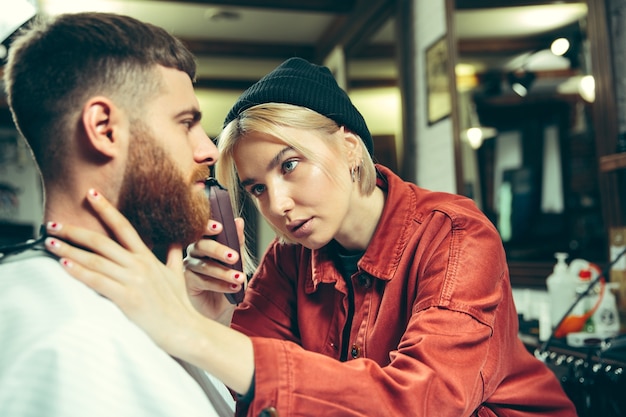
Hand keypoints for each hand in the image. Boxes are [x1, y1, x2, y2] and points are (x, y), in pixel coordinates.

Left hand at [44, 189, 211, 351]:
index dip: (106, 209)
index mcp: (147, 257)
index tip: (90, 194)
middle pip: (101, 241)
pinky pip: (98, 281)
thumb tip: (176, 241)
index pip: (123, 226)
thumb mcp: (177, 274)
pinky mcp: (127, 298)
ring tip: (50, 242)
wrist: (185, 329)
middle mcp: (138, 264)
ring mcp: (133, 280)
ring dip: (69, 250)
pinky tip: (64, 265)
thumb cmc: (179, 305)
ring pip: (95, 260)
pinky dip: (79, 272)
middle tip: (52, 223)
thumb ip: (172, 255)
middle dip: (74, 231)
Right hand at [183, 218, 246, 322]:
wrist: (221, 310)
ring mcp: (188, 267)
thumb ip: (237, 243)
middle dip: (219, 250)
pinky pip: (203, 281)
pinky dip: (220, 285)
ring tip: (240, 278)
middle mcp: (194, 252)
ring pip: (204, 265)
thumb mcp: (236, 263)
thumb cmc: (227, 283)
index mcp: (205, 242)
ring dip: (224, 272)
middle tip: (235, 257)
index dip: (208, 226)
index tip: (220, 227)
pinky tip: (233, 288)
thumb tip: (238, 221)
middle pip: (201, 245)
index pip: (203, 230)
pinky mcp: (187, 283)